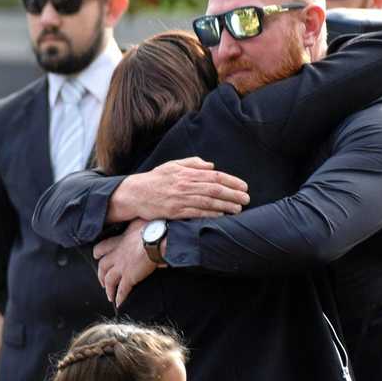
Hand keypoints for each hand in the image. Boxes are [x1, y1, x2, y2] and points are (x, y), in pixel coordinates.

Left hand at [93, 219, 157, 306]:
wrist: (156, 239)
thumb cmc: (151, 228)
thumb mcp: (139, 222)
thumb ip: (137, 227)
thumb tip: (143, 226)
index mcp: (118, 241)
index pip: (101, 248)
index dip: (98, 253)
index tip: (97, 256)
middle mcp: (116, 255)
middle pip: (102, 266)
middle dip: (100, 275)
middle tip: (102, 281)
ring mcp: (121, 267)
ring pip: (108, 280)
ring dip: (108, 289)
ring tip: (109, 295)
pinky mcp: (129, 277)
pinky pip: (122, 290)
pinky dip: (119, 297)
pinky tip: (118, 303)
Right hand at [109, 157, 248, 221]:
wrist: (135, 193)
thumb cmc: (155, 179)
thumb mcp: (173, 165)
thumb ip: (193, 164)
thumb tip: (211, 165)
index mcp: (187, 173)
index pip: (214, 176)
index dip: (232, 181)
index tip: (244, 186)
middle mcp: (185, 184)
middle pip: (215, 189)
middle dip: (233, 194)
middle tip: (247, 199)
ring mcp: (180, 198)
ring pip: (208, 202)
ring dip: (225, 206)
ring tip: (239, 209)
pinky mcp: (175, 211)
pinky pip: (196, 213)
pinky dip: (210, 214)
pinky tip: (221, 216)